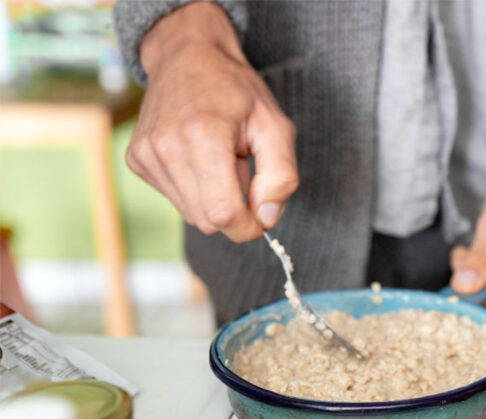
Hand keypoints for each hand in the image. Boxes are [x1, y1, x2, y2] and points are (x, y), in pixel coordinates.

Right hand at [127, 2, 297, 241]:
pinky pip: (175, 198)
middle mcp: (166, 147)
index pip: (222, 214)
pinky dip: (194, 188)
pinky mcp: (136, 160)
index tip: (261, 217)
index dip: (247, 227)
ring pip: (190, 214)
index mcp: (202, 136)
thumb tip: (267, 218)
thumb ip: (281, 176)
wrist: (188, 56)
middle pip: (207, 220)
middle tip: (241, 170)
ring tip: (219, 159)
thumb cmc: (236, 91)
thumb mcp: (276, 126)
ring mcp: (145, 154)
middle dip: (233, 209)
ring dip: (213, 197)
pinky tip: (199, 157)